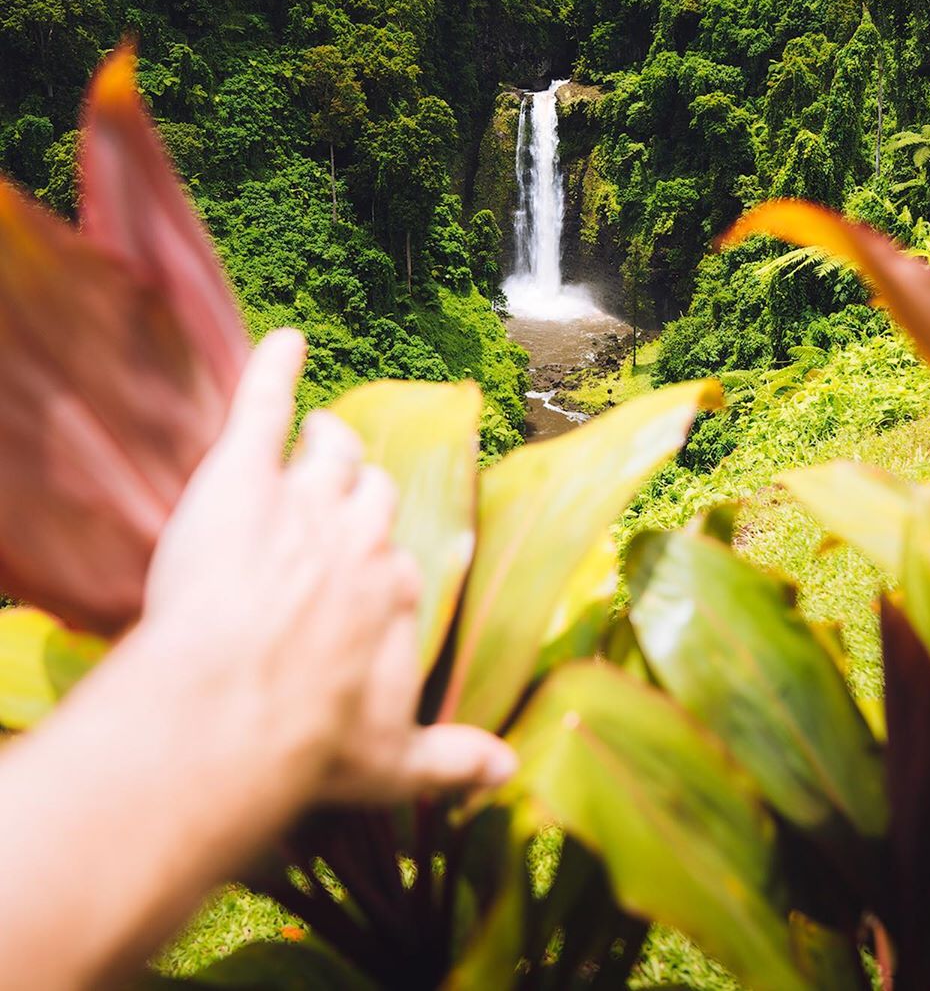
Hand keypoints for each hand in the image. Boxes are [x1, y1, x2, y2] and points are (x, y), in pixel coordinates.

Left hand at [141, 328, 515, 812]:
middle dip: (362, 495)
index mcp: (395, 590)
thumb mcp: (391, 767)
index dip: (378, 568)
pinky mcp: (245, 473)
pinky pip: (264, 406)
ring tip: (318, 436)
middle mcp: (361, 536)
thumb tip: (511, 773)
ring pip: (332, 452)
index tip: (365, 578)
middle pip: (375, 495)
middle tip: (339, 500)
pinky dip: (273, 369)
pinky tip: (283, 341)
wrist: (234, 711)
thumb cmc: (310, 742)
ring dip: (329, 443)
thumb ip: (450, 761)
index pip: (400, 562)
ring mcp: (307, 499)